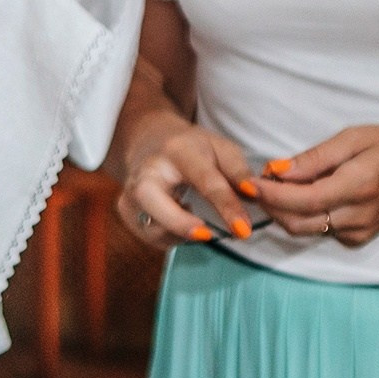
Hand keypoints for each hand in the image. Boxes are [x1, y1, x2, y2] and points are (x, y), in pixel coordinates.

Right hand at [119, 116, 255, 249]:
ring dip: (181, 232)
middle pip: (152, 200)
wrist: (150, 142)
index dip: (226, 206)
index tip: (243, 229)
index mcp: (177, 151)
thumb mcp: (220, 149)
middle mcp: (146, 171)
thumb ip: (239, 172)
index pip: (204, 180)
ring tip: (195, 217)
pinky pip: (150, 235)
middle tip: (207, 235)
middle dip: (178, 223)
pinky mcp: (125, 210)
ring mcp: (130, 191)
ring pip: (151, 225)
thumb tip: (253, 196)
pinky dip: (170, 235)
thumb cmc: (192, 148)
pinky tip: (178, 217)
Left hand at [250, 127, 378, 246]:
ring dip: (284, 210)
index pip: (302, 201)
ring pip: (304, 229)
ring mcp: (356, 233)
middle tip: (260, 181)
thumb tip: (278, 170)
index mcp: (358, 187)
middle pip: (296, 223)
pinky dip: (304, 214)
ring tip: (282, 184)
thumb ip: (315, 157)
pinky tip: (307, 195)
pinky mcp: (355, 240)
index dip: (270, 195)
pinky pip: (318, 230)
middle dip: (270, 205)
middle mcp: (356, 217)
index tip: (249, 182)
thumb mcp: (356, 138)